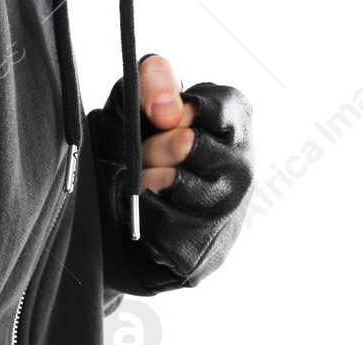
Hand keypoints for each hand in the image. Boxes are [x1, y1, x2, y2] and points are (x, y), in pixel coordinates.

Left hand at [89, 57, 254, 288]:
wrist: (119, 217)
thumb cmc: (135, 152)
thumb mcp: (135, 105)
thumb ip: (151, 80)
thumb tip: (167, 111)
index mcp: (236, 122)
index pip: (216, 105)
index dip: (179, 109)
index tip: (163, 116)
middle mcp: (243, 166)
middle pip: (188, 143)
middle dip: (154, 147)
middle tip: (149, 153)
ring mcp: (229, 210)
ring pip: (174, 183)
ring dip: (146, 180)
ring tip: (149, 181)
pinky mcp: (205, 248)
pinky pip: (159, 218)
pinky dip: (142, 212)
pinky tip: (150, 211)